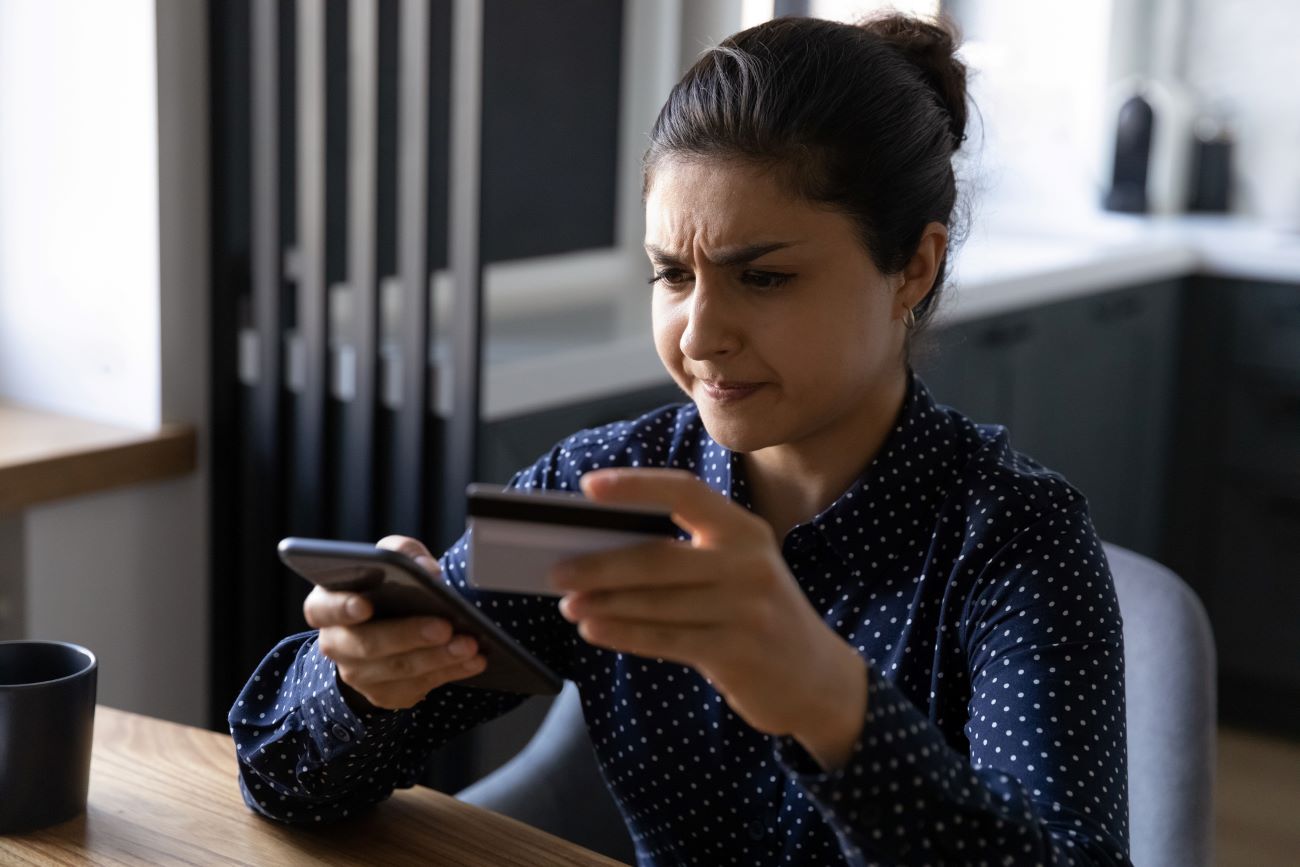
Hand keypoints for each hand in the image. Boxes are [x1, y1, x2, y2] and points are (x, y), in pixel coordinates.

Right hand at [304, 535, 485, 710]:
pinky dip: (450, 672)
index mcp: (326, 605)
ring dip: (438, 658)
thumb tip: (427, 570)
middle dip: (409, 635)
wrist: (390, 628)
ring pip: (398, 669)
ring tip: (470, 644)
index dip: (341, 607)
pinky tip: (474, 661)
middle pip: (368, 643)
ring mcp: (358, 675)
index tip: (365, 605)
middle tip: (445, 626)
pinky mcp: (385, 694)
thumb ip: (403, 553)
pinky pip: (418, 687)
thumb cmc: (388, 587)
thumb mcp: (391, 561)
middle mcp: (336, 644)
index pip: (323, 608)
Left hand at [550, 468, 866, 768]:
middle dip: (600, 564)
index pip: (686, 492)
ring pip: (656, 603)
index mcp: (745, 529)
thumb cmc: (757, 615)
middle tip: (557, 570)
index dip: (636, 486)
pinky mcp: (739, 651)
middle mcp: (750, 563)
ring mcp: (748, 609)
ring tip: (569, 604)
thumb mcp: (738, 571)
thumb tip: (601, 547)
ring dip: (604, 603)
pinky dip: (624, 633)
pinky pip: (666, 639)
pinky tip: (595, 629)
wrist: (819, 679)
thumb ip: (687, 553)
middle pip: (659, 557)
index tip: (588, 487)